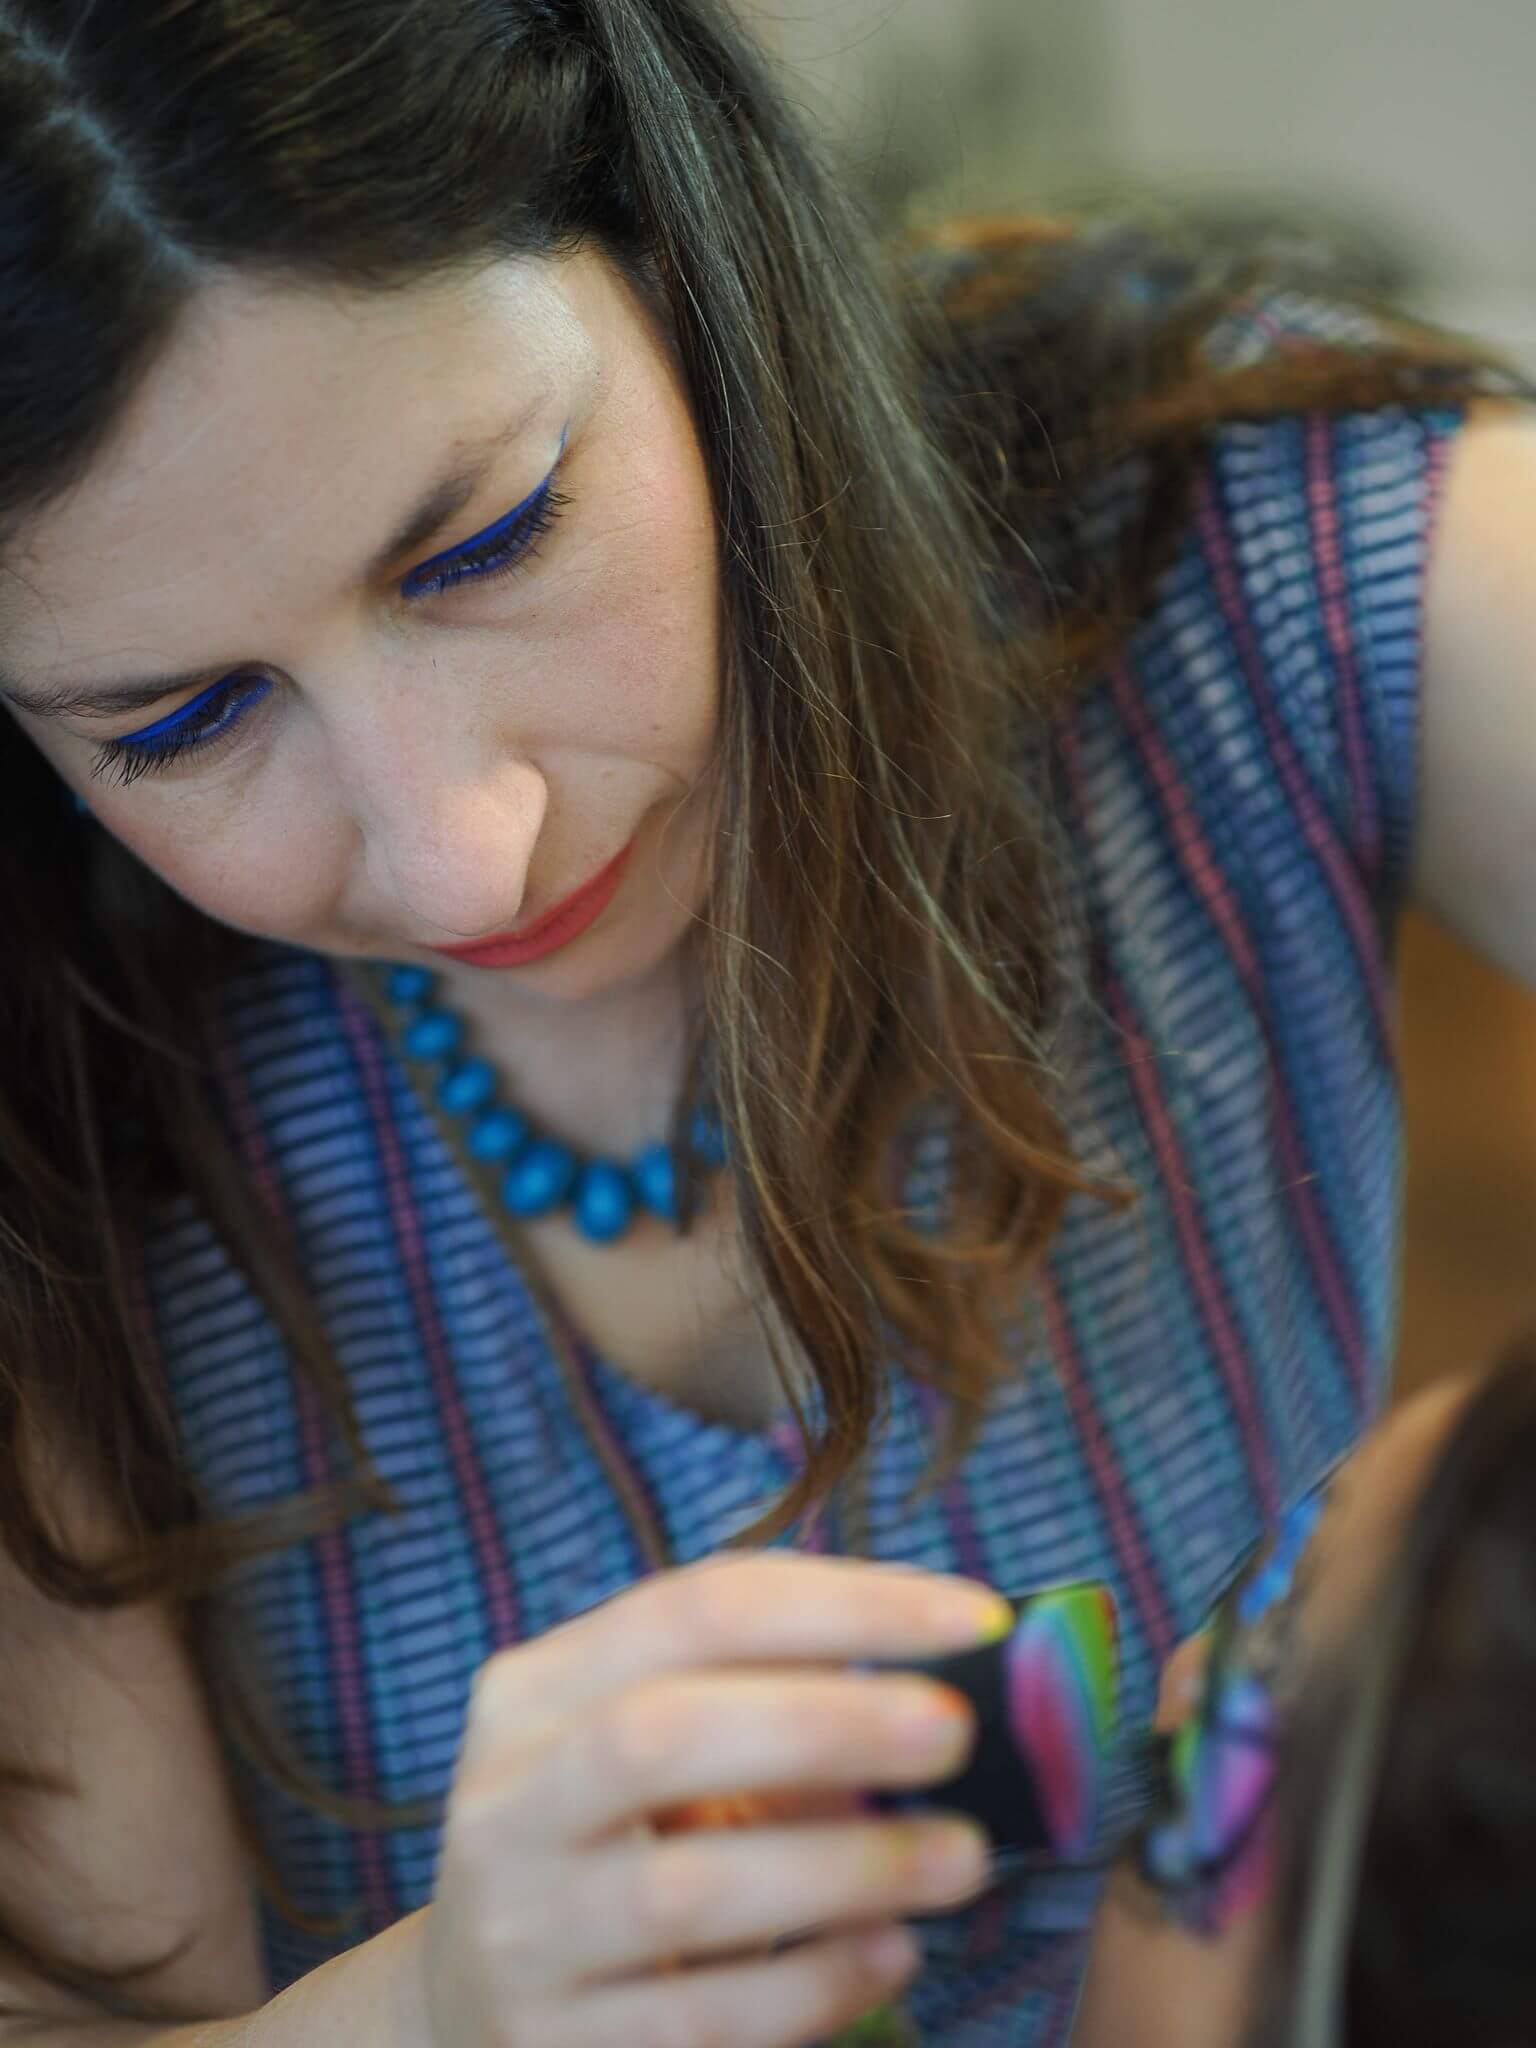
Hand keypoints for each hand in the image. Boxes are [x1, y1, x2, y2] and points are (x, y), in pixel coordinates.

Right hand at [421, 1551, 1004, 2047]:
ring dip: (845, 1866)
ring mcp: (518, 1933)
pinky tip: (892, 1953)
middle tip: (956, 1730)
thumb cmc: (609, 1843)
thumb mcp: (649, 1750)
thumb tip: (938, 1690)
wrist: (467, 2007)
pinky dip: (813, 1984)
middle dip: (827, 1721)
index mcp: (537, 1689)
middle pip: (662, 1735)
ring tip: (961, 1857)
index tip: (973, 1618)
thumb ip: (763, 1704)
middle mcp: (507, 1799)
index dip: (846, 1604)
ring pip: (685, 1892)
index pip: (697, 1607)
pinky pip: (701, 2023)